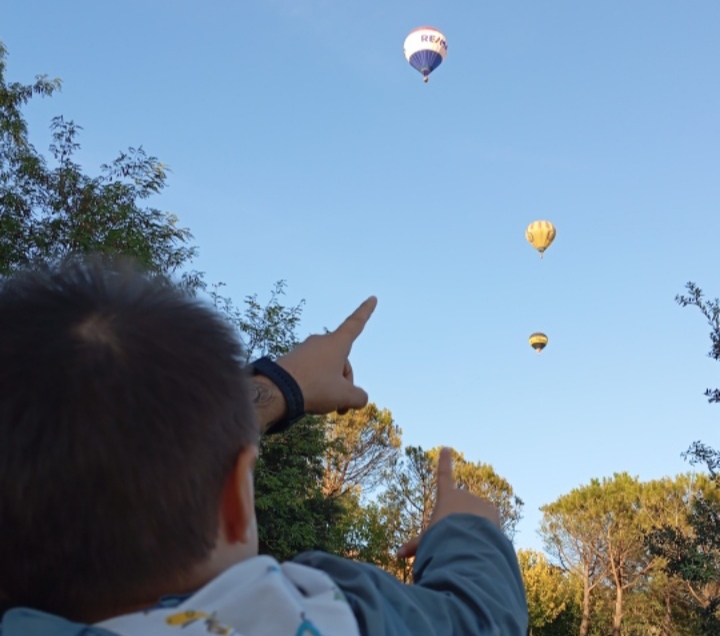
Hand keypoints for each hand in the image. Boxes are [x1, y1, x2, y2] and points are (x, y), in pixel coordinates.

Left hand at [276, 296, 376, 415]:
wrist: (275, 390)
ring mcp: (305, 350)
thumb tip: (359, 398)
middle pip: (342, 363)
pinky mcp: (292, 360)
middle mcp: (320, 342)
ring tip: (323, 405)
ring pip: (327, 370)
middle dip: (345, 385)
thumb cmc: (314, 388)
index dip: (366, 312)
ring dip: (330, 388)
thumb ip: (359, 397)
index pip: (355, 324)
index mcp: (336, 343)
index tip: (372, 298)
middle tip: (342, 408)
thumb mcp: (344, 396)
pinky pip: (312, 372)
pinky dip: (316, 386)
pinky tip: (309, 399)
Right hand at [397, 447, 500, 558]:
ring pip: (476, 517)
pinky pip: (489, 523)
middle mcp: (462, 495)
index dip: (444, 461)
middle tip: (455, 538)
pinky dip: (487, 532)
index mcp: (446, 497)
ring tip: (468, 542)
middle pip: (461, 508)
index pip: (443, 475)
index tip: (447, 448)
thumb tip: (397, 554)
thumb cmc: (441, 538)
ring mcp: (478, 501)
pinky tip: (482, 542)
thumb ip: (415, 545)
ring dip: (473, 528)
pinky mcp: (492, 510)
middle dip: (460, 521)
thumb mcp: (426, 541)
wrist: (465, 540)